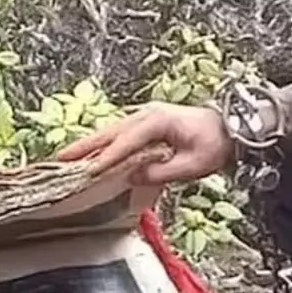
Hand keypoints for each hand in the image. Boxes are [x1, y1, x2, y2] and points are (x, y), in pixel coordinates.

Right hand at [56, 102, 234, 185]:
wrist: (231, 128)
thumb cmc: (214, 145)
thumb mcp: (192, 165)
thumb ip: (162, 172)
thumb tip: (133, 177)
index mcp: (158, 121)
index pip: (126, 142)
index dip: (107, 158)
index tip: (89, 172)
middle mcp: (147, 115)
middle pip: (110, 132)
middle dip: (85, 146)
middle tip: (60, 158)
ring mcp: (145, 117)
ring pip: (111, 132)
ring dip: (90, 145)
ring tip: (67, 158)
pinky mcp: (146, 124)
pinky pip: (119, 135)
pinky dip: (103, 145)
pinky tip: (91, 155)